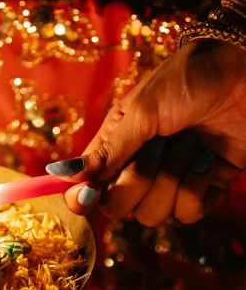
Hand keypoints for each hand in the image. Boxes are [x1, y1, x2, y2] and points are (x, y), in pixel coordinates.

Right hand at [46, 39, 245, 224]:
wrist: (245, 74)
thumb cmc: (189, 81)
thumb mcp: (143, 111)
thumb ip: (108, 151)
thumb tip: (62, 177)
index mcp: (115, 146)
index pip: (86, 188)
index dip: (81, 198)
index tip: (85, 197)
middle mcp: (137, 169)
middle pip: (118, 208)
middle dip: (139, 181)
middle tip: (160, 145)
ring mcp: (170, 182)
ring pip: (153, 215)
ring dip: (173, 177)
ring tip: (190, 143)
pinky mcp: (202, 190)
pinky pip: (188, 214)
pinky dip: (198, 185)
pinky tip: (207, 157)